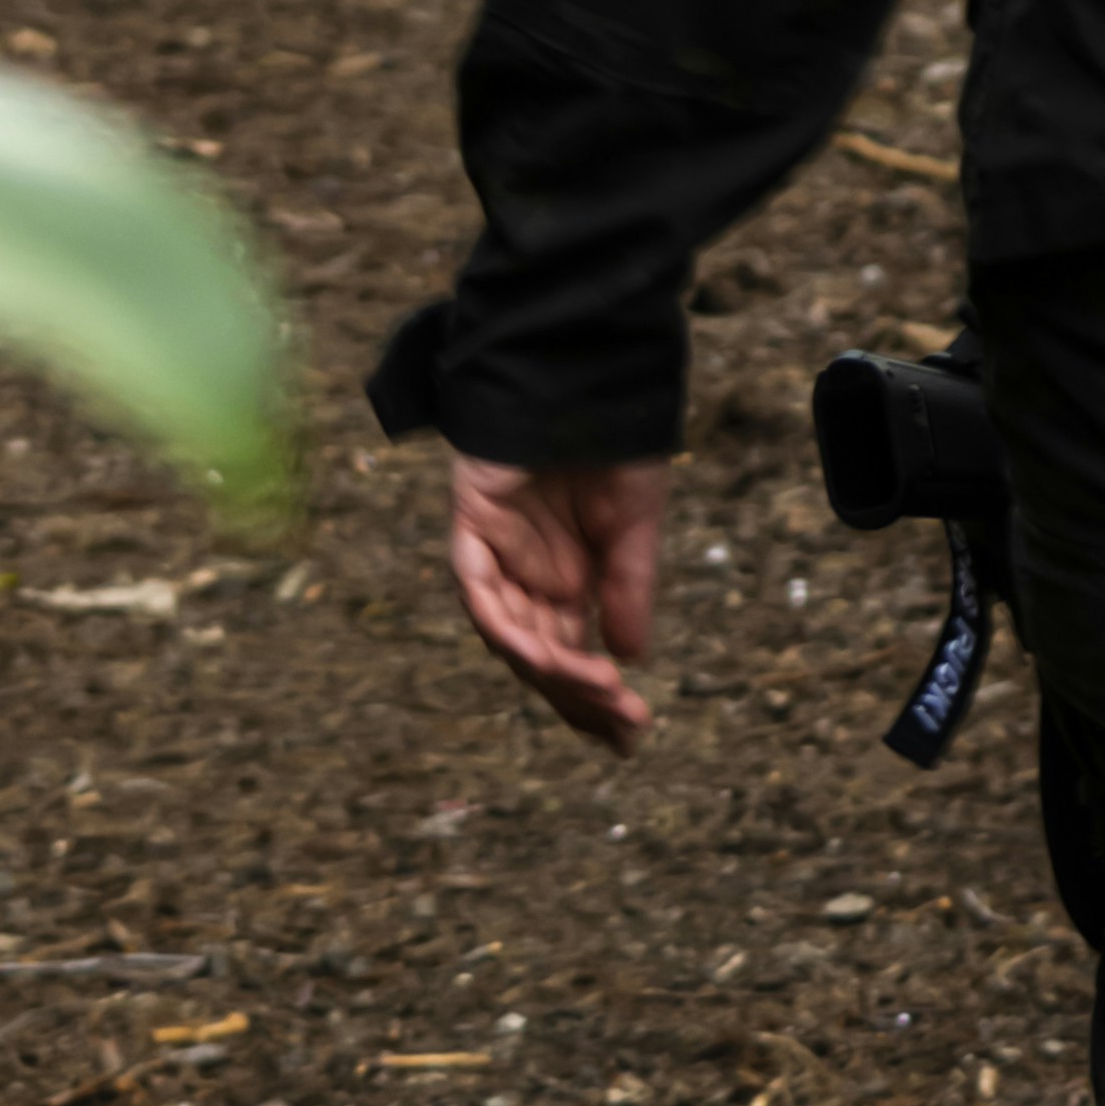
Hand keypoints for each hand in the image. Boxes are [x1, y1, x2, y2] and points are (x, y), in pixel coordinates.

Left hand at [449, 454, 671, 751]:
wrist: (585, 372)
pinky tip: (540, 648)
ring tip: (600, 689)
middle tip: (626, 727)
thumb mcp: (633, 522)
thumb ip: (627, 586)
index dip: (598, 699)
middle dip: (580, 698)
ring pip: (511, 634)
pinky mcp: (470, 522)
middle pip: (542, 658)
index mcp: (568, 579)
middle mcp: (529, 576)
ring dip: (551, 670)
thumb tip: (630, 658)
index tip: (634, 733)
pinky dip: (502, 622)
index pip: (572, 656)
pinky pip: (475, 586)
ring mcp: (496, 552)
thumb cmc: (612, 440)